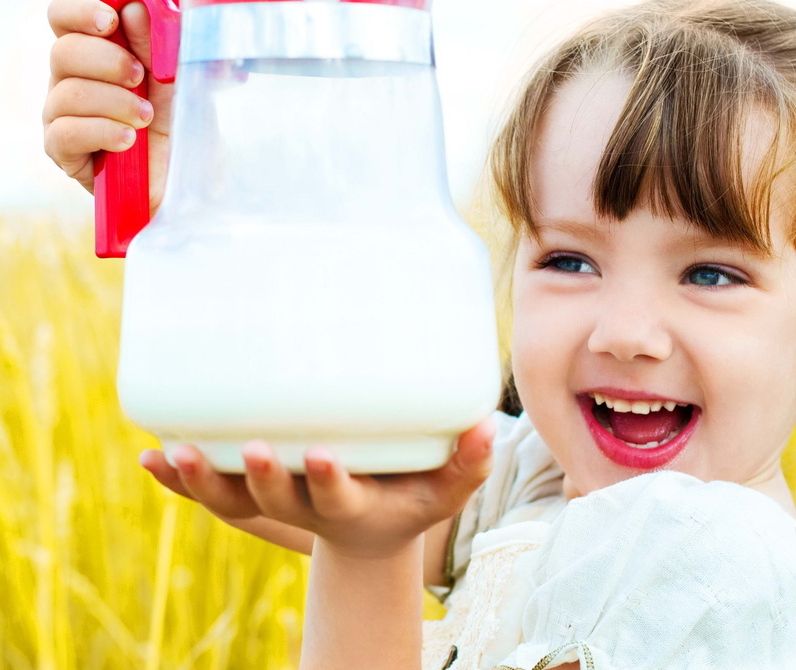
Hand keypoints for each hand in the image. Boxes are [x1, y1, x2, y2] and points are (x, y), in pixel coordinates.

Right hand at [43, 0, 171, 210]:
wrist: (189, 184)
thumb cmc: (184, 128)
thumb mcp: (180, 83)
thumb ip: (159, 45)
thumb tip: (136, 6)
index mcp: (97, 52)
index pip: (65, 17)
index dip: (80, 12)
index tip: (110, 21)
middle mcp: (73, 79)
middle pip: (63, 51)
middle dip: (107, 62)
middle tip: (142, 78)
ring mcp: (64, 115)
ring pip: (66, 93)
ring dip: (114, 103)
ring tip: (146, 119)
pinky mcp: (64, 152)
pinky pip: (65, 132)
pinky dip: (101, 131)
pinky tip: (127, 141)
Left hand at [142, 418, 494, 559]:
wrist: (369, 527)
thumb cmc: (410, 500)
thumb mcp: (445, 491)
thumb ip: (469, 462)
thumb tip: (488, 424)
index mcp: (351, 508)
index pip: (338, 498)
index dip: (329, 481)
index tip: (323, 456)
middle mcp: (305, 507)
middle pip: (275, 500)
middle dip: (261, 476)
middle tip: (252, 446)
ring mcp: (273, 502)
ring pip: (231, 500)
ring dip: (202, 479)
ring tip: (174, 452)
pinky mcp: (251, 492)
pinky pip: (208, 492)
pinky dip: (177, 480)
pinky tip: (150, 454)